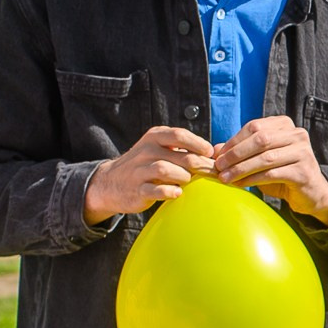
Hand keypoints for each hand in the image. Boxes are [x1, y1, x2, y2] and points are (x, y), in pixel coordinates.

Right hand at [85, 126, 213, 222]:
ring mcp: (140, 171)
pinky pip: (155, 190)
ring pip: (166, 170)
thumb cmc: (145, 165)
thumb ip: (182, 149)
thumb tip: (217, 153)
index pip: (179, 135)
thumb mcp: (159, 150)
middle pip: (180, 156)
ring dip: (184, 177)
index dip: (198, 144)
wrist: (111, 183)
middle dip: (200, 165)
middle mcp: (146, 151)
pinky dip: (169, 191)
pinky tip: (177, 193)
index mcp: (154, 137)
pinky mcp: (137, 190)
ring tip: (189, 181)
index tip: (210, 153)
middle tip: (212, 172)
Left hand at [215, 116, 327, 223]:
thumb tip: (215, 149)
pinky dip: (253, 179)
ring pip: (265, 157)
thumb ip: (241, 151)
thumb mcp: (260, 159)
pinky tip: (241, 184)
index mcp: (285, 124)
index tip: (218, 155)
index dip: (234, 141)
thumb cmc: (282, 173)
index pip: (254, 126)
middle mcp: (297, 134)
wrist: (310, 193)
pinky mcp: (303, 172)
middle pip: (260, 139)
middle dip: (236, 153)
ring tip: (226, 177)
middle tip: (219, 166)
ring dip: (241, 168)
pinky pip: (272, 173)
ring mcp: (302, 152)